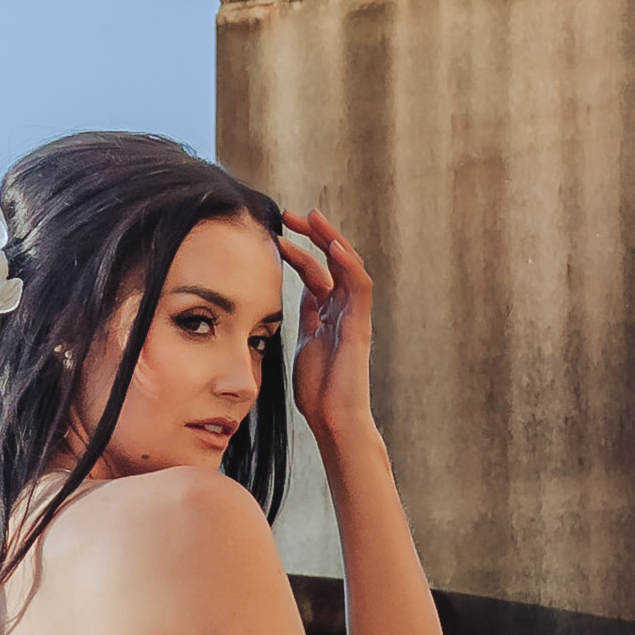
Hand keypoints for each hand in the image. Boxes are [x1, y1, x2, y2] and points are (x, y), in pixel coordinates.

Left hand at [275, 206, 377, 454]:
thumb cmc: (316, 392)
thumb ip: (302, 320)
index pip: (316, 273)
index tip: (274, 235)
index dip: (297, 251)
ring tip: (312, 218)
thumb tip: (288, 300)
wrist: (332, 419)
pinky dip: (349, 265)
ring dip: (331, 239)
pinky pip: (361, 287)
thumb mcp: (301, 345)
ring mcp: (354, 316)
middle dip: (314, 235)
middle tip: (291, 214)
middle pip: (334, 262)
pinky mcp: (360, 326)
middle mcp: (344, 310)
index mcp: (328, 315)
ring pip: (349, 266)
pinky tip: (333, 247)